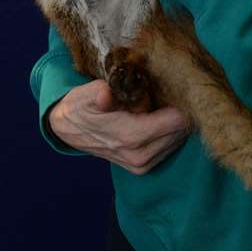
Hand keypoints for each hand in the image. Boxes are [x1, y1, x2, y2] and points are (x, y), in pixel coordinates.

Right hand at [47, 80, 190, 174]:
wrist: (69, 129)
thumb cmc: (82, 107)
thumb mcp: (86, 94)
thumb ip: (98, 94)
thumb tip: (105, 94)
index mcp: (130, 136)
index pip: (175, 121)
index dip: (181, 100)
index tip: (180, 83)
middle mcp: (140, 155)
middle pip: (181, 130)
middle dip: (182, 109)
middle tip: (176, 88)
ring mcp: (143, 164)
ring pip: (178, 139)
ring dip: (177, 120)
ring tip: (168, 99)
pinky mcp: (144, 167)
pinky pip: (170, 147)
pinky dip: (171, 131)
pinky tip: (162, 114)